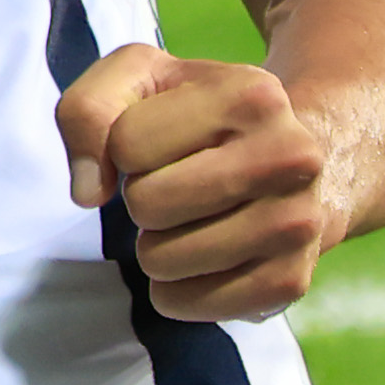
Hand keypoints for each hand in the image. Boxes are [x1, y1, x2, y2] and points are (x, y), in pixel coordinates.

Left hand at [57, 40, 340, 320]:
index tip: (162, 143)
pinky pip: (184, 303)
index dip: (125, 147)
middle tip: (178, 186)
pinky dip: (174, 289)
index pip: (126, 143)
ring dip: (156, 245)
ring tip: (192, 219)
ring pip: (160, 260)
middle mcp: (290, 156)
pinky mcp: (289, 281)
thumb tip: (88, 191)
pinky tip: (203, 258)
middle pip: (146, 203)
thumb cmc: (201, 119)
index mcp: (253, 94)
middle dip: (142, 198)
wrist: (288, 164)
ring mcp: (296, 224)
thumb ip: (89, 110)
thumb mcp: (141, 80)